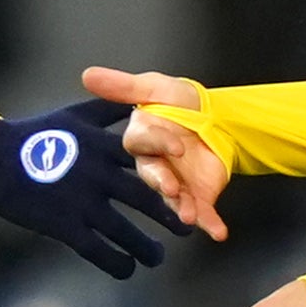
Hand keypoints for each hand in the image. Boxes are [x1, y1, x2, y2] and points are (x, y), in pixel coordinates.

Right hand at [0, 96, 185, 278]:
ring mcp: (80, 201)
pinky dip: (116, 262)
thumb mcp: (74, 114)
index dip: (172, 169)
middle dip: (170, 214)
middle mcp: (96, 173)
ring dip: (146, 247)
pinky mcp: (64, 225)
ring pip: (125, 230)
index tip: (188, 183)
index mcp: (101, 144)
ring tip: (157, 257)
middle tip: (186, 228)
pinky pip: (98, 250)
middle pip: (144, 197)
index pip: (147, 155)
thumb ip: (109, 108)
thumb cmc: (35, 134)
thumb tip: (139, 103)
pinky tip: (126, 269)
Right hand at [78, 66, 232, 240]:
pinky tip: (218, 232)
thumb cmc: (182, 102)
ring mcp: (176, 183)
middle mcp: (156, 164)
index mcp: (143, 139)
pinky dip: (210, 223)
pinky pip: (201, 213)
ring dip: (182, 209)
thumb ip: (123, 86)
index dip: (158, 143)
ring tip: (190, 217)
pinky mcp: (196, 196)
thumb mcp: (154, 87)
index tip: (175, 145)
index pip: (142, 141)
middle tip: (172, 189)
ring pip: (173, 199)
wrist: (218, 117)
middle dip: (163, 183)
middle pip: (153, 176)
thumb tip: (87, 74)